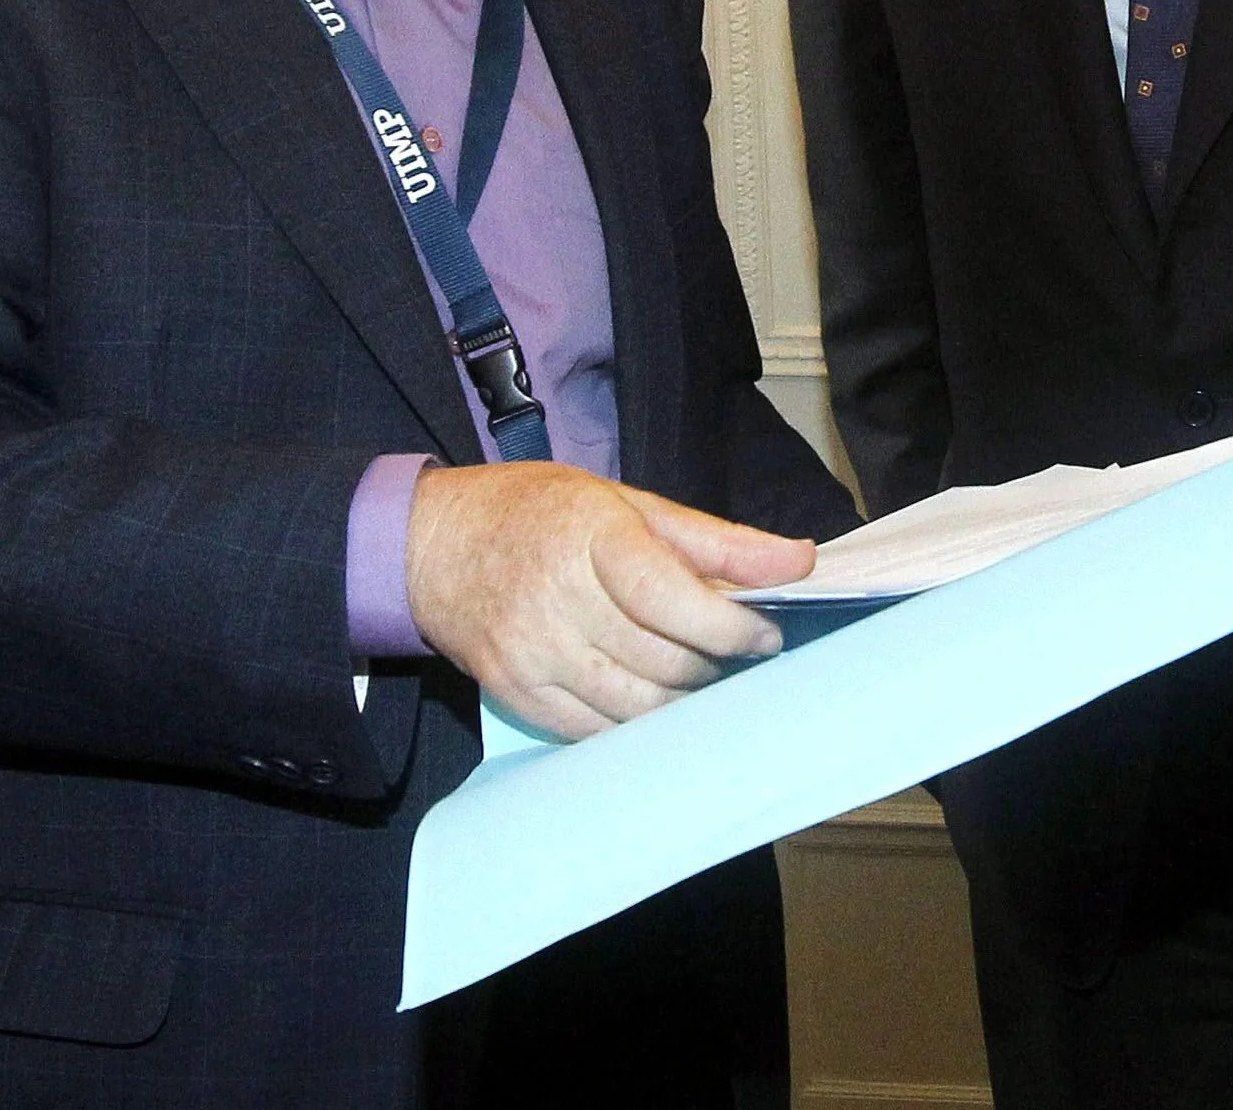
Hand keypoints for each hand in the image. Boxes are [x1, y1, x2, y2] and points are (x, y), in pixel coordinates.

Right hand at [404, 461, 815, 740]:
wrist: (433, 544)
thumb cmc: (541, 514)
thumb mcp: (629, 504)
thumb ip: (716, 541)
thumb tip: (799, 561)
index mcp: (592, 537)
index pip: (672, 598)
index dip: (730, 628)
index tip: (765, 635)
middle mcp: (557, 597)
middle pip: (662, 659)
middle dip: (714, 663)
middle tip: (733, 651)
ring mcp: (532, 651)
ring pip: (636, 705)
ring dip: (683, 699)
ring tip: (696, 673)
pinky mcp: (515, 691)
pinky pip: (596, 730)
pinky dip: (635, 722)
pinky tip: (651, 697)